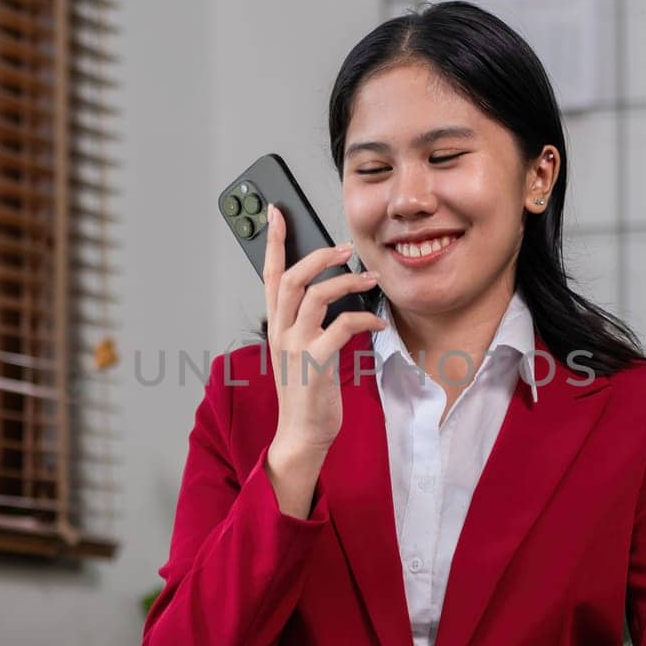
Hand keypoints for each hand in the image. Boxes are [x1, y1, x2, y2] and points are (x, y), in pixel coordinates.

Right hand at [262, 205, 385, 453]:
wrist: (302, 433)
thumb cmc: (307, 391)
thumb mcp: (301, 349)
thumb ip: (309, 320)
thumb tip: (333, 289)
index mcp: (276, 325)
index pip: (269, 274)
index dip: (273, 241)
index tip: (277, 212)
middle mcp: (281, 332)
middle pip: (291, 279)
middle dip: (318, 255)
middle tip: (344, 246)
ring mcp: (296, 348)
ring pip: (314, 297)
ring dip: (345, 282)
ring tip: (369, 279)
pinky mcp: (315, 365)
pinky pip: (340, 328)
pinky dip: (362, 320)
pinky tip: (377, 324)